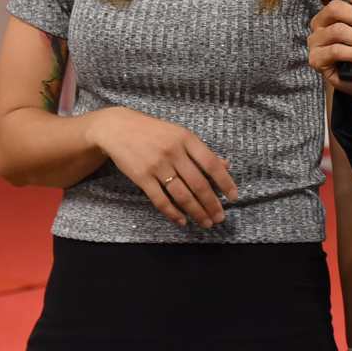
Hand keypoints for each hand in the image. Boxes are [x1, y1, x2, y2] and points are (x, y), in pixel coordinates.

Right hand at [85, 107, 238, 228]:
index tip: (233, 197)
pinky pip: (160, 200)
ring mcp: (157, 165)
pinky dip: (173, 213)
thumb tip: (225, 165)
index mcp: (187, 139)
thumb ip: (201, 151)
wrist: (118, 128)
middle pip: (198, 183)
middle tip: (220, 217)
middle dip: (212, 204)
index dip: (225, 182)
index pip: (211, 164)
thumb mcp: (180, 134)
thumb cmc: (154, 131)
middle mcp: (174, 152)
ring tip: (206, 222)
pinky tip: (182, 221)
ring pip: (182, 194)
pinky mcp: (142, 177)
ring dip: (196, 212)